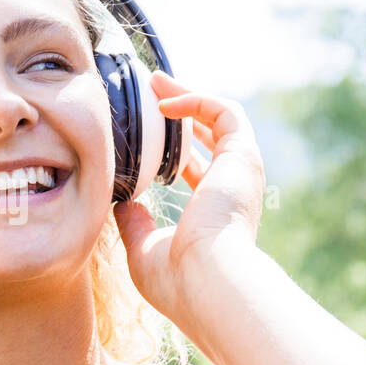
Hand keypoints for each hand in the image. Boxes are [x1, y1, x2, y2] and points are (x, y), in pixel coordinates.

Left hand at [113, 71, 265, 326]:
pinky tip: (166, 103)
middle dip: (181, 110)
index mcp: (212, 213)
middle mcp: (231, 189)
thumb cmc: (177, 280)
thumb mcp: (144, 249)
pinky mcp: (243, 156)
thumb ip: (134, 224)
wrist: (208, 283)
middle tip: (151, 91)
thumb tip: (122, 204)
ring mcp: (241, 172)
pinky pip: (225, 112)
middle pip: (210, 137)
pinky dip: (197, 100)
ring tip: (155, 81)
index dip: (172, 149)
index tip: (145, 134)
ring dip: (188, 94)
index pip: (196, 171)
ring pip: (221, 117)